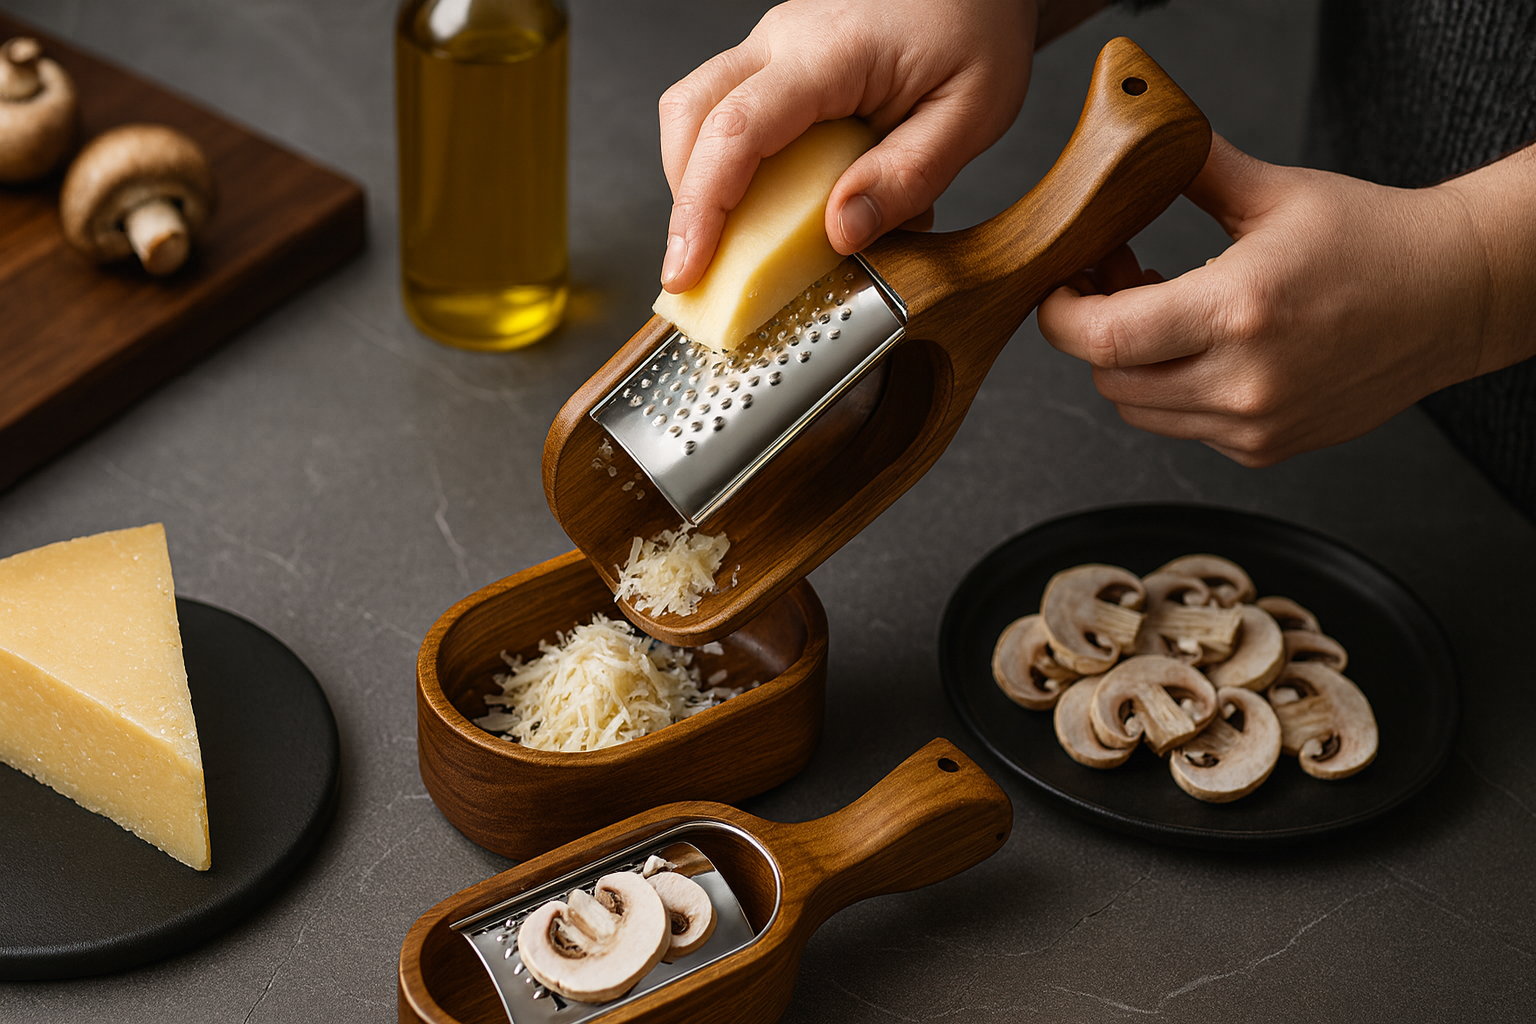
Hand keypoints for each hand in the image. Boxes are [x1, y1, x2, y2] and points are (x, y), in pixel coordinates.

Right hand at [656, 0, 1040, 293]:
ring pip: (697, 111)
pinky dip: (730, 166)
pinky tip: (770, 206)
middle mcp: (785, 38)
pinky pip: (728, 112)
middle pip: (689, 114)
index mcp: (831, 52)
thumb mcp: (971, 113)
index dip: (702, 206)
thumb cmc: (977, 27)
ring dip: (700, 182)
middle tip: (697, 269)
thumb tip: (842, 233)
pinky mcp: (777, 61)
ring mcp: (774, 46)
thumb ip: (908, 177)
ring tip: (733, 244)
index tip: (688, 268)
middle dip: (685, 199)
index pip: (738, 129)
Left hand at [1035, 133, 1535, 465]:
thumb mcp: (1275, 192)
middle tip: (1118, 282)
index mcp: (1238, 311)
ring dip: (1133, 366)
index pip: (1106, 340)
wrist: (1452, 296)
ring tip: (1164, 311)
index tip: (1061, 288)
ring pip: (1140, 411)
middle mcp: (1244, 380)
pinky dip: (1176, 392)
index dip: (1063, 317)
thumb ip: (1191, 171)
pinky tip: (1204, 346)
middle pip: (1111, 381)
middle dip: (1095, 333)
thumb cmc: (1373, 240)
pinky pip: (1184, 428)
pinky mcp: (1266, 447)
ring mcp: (1256, 424)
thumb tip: (1131, 151)